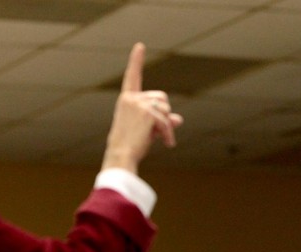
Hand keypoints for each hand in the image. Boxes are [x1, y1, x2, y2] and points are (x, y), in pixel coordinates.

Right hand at [103, 43, 182, 171]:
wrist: (121, 156)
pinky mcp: (147, 113)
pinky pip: (167, 122)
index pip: (132, 77)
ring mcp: (138, 104)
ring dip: (167, 126)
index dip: (136, 61)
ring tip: (159, 139)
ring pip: (166, 109)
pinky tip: (166, 144)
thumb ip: (162, 121)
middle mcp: (131, 98)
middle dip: (164, 115)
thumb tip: (179, 119)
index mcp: (126, 100)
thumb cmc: (131, 145)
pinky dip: (169, 134)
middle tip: (157, 132)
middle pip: (162, 98)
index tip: (140, 46)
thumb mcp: (148, 129)